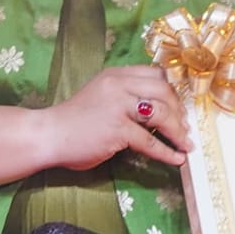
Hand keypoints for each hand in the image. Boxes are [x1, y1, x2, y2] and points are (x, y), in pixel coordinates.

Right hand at [35, 65, 189, 170]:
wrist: (48, 135)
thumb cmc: (74, 121)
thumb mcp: (101, 96)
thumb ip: (125, 96)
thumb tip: (158, 110)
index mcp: (115, 75)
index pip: (156, 74)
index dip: (173, 91)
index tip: (180, 106)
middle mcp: (118, 85)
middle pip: (164, 91)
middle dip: (180, 111)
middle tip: (185, 127)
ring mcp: (118, 106)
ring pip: (162, 113)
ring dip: (178, 131)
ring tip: (185, 144)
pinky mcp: (117, 129)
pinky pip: (150, 141)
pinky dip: (167, 151)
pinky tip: (176, 159)